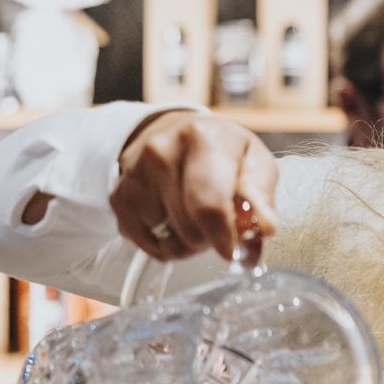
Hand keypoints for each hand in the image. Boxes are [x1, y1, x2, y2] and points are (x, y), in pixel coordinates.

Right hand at [109, 110, 278, 261]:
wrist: (177, 133)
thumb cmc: (223, 153)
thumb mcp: (255, 162)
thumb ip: (262, 195)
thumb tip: (265, 227)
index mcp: (204, 137)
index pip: (209, 205)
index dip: (222, 237)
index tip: (231, 250)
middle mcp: (161, 151)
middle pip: (190, 229)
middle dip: (211, 238)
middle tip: (220, 223)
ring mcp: (134, 174)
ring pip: (167, 242)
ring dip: (187, 242)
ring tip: (197, 216)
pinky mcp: (118, 196)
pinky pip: (146, 245)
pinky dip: (164, 244)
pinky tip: (174, 220)